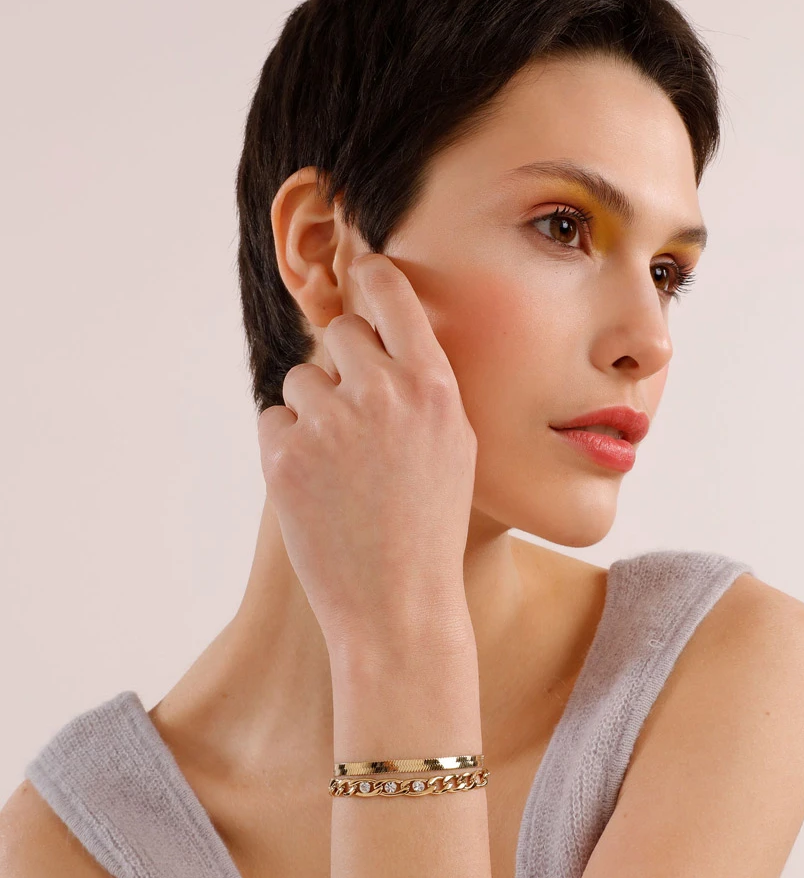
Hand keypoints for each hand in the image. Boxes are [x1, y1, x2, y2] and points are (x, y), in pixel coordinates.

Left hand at [256, 253, 477, 656]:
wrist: (399, 604)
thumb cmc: (430, 526)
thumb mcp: (454, 446)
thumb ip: (421, 385)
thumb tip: (379, 334)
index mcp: (434, 387)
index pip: (392, 295)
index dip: (373, 279)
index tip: (364, 273)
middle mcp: (383, 393)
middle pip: (339, 332)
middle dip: (342, 364)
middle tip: (356, 417)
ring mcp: (330, 423)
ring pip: (300, 380)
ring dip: (313, 411)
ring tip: (342, 469)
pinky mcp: (284, 455)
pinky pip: (275, 421)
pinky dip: (289, 448)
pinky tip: (318, 488)